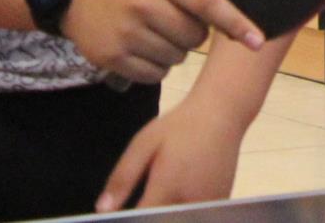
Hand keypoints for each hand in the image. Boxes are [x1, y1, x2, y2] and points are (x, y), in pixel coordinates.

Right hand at [61, 0, 262, 83]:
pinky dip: (157, 66)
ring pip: (177, 58)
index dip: (235, 22)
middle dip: (193, 34)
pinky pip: (155, 74)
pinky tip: (142, 48)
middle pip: (194, 37)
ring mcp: (126, 32)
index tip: (257, 41)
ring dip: (175, 51)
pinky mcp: (112, 57)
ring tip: (154, 32)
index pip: (206, 1)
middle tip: (173, 20)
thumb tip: (236, 22)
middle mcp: (143, 3)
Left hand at [97, 100, 243, 210]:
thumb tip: (103, 210)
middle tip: (144, 200)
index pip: (144, 220)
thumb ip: (123, 178)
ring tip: (163, 194)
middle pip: (164, 221)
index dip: (130, 222)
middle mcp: (191, 201)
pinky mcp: (221, 202)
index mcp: (168, 186)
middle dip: (150, 217)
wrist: (222, 112)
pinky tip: (179, 195)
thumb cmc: (180, 126)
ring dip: (169, 214)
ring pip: (181, 218)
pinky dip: (185, 211)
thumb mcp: (144, 143)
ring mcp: (209, 204)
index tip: (121, 217)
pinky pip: (196, 215)